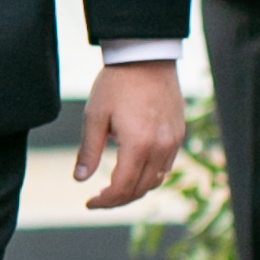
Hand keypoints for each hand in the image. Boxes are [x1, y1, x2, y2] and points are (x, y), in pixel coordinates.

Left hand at [74, 62, 186, 213]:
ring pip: (156, 181)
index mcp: (138, 145)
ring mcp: (173, 142)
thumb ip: (88, 151)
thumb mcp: (94, 115)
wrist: (146, 57)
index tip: (89, 202)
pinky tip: (133, 170)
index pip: (122, 188)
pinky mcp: (178, 134)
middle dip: (118, 200)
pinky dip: (149, 175)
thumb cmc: (116, 83)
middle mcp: (160, 147)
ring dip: (135, 189)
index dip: (105, 201)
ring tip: (114, 188)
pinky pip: (166, 166)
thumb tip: (80, 179)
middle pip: (140, 189)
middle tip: (99, 198)